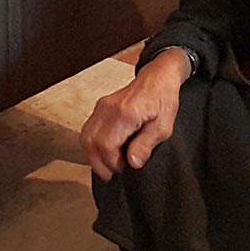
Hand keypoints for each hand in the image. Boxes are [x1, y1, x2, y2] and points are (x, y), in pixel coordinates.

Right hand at [79, 48, 191, 181]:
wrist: (158, 77)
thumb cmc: (163, 99)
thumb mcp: (163, 127)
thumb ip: (146, 145)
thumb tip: (132, 163)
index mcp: (126, 113)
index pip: (106, 145)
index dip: (112, 162)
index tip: (123, 168)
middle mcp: (109, 109)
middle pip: (91, 142)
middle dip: (99, 162)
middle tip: (112, 172)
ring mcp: (102, 106)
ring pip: (86, 137)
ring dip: (94, 154)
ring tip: (109, 164)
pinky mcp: (100, 107)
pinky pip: (89, 130)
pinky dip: (93, 144)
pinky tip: (106, 150)